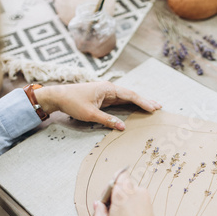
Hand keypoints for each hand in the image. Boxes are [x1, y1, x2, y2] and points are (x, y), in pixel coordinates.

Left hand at [34, 82, 161, 129]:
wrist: (58, 97)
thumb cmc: (73, 103)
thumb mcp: (90, 114)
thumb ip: (107, 120)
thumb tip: (123, 127)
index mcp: (108, 89)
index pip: (130, 95)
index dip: (143, 102)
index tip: (154, 108)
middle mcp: (109, 89)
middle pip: (131, 95)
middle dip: (145, 101)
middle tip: (158, 107)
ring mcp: (107, 93)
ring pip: (127, 98)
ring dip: (139, 102)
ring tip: (152, 107)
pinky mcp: (103, 98)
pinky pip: (120, 101)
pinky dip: (130, 104)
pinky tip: (137, 107)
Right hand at [92, 171, 169, 215]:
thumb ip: (98, 212)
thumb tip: (98, 205)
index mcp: (124, 194)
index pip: (118, 176)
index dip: (110, 187)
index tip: (105, 201)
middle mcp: (137, 193)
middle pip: (124, 185)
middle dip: (115, 196)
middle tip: (109, 213)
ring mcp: (146, 201)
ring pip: (131, 194)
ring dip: (123, 203)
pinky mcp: (151, 210)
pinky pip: (138, 203)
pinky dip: (131, 209)